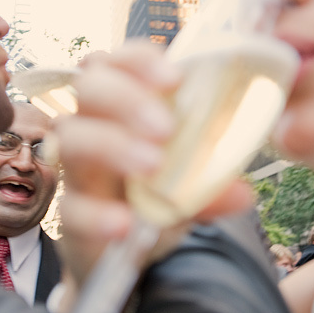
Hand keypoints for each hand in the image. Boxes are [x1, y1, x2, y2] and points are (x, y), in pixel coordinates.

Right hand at [53, 42, 252, 288]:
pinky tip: (124, 223)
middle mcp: (94, 128)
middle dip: (126, 98)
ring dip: (112, 145)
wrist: (123, 251)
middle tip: (165, 127)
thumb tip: (243, 193)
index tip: (174, 78)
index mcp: (123, 108)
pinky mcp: (70, 214)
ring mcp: (79, 170)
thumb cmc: (154, 197)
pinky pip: (71, 208)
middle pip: (89, 88)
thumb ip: (210, 184)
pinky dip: (97, 214)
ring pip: (71, 139)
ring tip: (152, 165)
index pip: (119, 63)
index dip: (139, 61)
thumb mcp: (189, 185)